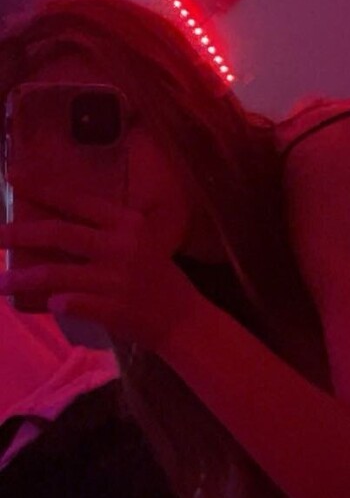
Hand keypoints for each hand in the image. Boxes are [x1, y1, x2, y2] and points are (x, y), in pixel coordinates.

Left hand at [0, 190, 191, 350]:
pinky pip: (71, 303)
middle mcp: (121, 246)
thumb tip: (55, 226)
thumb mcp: (139, 243)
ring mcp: (116, 279)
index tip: (13, 178)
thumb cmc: (157, 279)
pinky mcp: (113, 308)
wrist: (183, 319)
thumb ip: (105, 232)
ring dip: (22, 278)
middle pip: (59, 234)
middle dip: (19, 234)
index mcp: (127, 223)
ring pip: (55, 274)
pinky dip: (56, 303)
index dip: (42, 189)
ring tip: (0, 281)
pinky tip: (44, 305)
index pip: (77, 201)